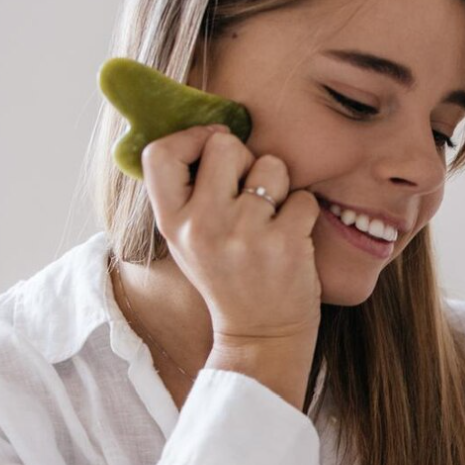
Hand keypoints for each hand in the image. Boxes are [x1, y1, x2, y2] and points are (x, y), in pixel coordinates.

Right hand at [141, 124, 322, 346]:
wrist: (261, 335)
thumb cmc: (227, 276)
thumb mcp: (189, 239)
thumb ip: (189, 191)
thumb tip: (206, 129)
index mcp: (172, 222)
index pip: (160, 152)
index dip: (191, 138)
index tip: (211, 147)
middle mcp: (203, 225)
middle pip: (224, 144)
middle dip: (245, 159)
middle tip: (249, 190)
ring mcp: (245, 233)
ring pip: (271, 165)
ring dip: (279, 186)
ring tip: (271, 220)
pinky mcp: (285, 242)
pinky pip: (303, 196)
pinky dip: (304, 213)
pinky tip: (291, 239)